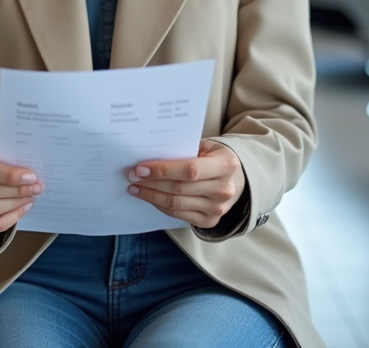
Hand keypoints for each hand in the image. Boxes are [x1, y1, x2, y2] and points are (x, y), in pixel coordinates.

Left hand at [126, 140, 244, 228]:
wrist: (237, 178)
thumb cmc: (214, 158)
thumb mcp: (206, 146)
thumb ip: (183, 150)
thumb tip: (149, 156)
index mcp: (225, 165)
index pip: (189, 170)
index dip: (162, 170)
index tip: (140, 168)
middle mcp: (224, 189)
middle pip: (179, 188)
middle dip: (151, 183)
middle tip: (131, 176)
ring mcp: (218, 208)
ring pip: (176, 204)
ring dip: (151, 195)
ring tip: (135, 187)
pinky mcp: (209, 221)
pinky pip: (178, 214)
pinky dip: (160, 205)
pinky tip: (149, 196)